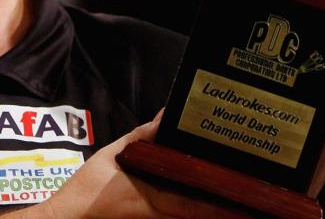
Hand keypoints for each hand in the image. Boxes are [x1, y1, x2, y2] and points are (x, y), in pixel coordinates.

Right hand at [41, 110, 249, 218]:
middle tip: (256, 196)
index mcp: (159, 203)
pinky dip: (195, 209)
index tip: (254, 200)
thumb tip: (166, 116)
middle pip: (204, 215)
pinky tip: (205, 199)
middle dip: (229, 207)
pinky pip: (180, 215)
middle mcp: (162, 216)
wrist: (68, 217)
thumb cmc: (89, 189)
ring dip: (214, 208)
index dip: (231, 205)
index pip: (203, 206)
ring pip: (193, 217)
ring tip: (239, 198)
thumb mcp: (116, 154)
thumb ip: (143, 136)